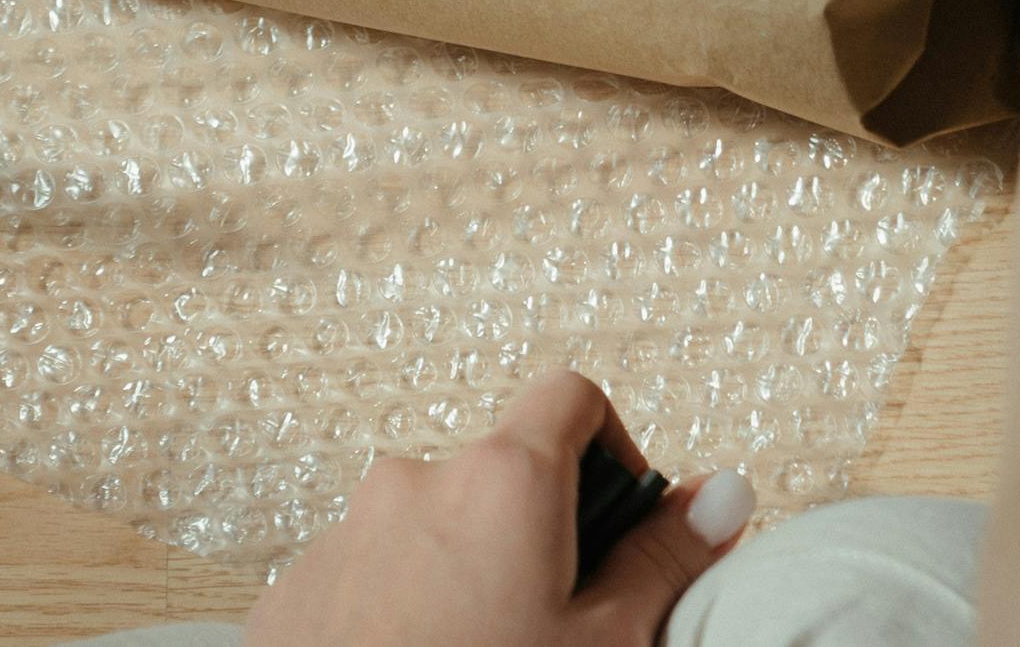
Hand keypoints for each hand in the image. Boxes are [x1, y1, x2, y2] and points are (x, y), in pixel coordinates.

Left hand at [245, 371, 753, 646]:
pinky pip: (369, 572)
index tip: (623, 523)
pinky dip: (403, 608)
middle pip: (500, 475)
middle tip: (560, 621)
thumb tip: (721, 493)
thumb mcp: (605, 643)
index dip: (613, 448)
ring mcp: (346, 531)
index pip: (571, 398)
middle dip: (539, 534)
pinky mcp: (298, 587)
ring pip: (432, 529)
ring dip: (467, 574)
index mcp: (503, 480)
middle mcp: (414, 482)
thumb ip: (663, 559)